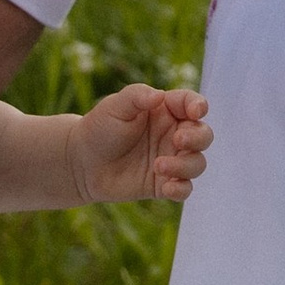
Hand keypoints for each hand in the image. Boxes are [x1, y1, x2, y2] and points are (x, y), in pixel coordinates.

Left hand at [69, 80, 212, 204]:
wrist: (81, 163)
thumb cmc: (99, 128)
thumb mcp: (115, 106)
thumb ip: (137, 96)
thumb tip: (160, 95)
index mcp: (164, 110)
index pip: (191, 104)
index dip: (198, 106)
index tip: (196, 112)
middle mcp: (172, 134)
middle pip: (203, 135)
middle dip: (197, 137)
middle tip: (178, 140)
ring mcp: (170, 159)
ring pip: (197, 163)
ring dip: (185, 165)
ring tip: (158, 166)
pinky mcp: (162, 184)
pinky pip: (184, 188)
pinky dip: (181, 189)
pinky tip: (167, 188)